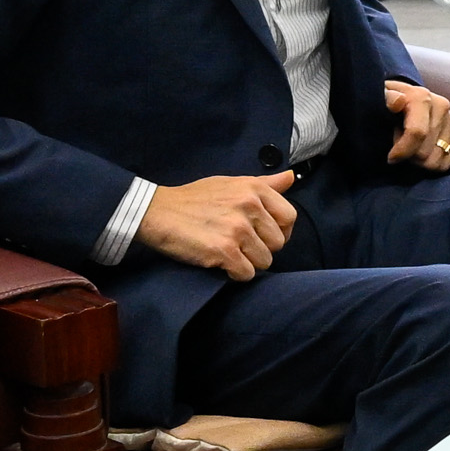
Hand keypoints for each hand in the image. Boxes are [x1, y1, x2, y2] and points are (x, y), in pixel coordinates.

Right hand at [139, 170, 297, 277]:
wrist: (157, 212)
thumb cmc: (194, 199)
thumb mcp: (230, 183)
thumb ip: (264, 183)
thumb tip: (292, 177)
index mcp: (254, 189)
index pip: (289, 217)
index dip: (281, 230)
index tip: (264, 235)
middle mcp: (249, 207)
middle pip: (278, 243)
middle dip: (262, 248)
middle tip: (240, 244)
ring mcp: (237, 229)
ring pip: (264, 261)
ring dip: (248, 262)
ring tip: (229, 251)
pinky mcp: (223, 250)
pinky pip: (246, 273)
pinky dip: (235, 273)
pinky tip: (221, 262)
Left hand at [385, 79, 449, 170]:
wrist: (400, 97)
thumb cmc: (385, 100)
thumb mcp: (379, 96)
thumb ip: (386, 98)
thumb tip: (397, 101)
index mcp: (421, 97)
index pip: (417, 133)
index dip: (402, 151)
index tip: (390, 158)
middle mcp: (441, 106)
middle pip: (424, 152)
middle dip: (407, 155)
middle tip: (397, 144)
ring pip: (435, 161)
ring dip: (418, 161)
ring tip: (408, 146)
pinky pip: (445, 163)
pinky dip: (429, 163)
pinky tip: (419, 150)